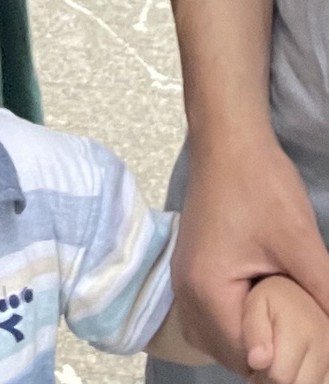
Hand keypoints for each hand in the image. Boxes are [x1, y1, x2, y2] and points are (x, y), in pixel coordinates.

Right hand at [175, 132, 328, 369]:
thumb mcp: (300, 242)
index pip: (248, 357)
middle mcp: (186, 292)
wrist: (228, 137)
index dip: (285, 365)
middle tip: (305, 342)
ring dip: (249, 342)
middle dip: (268, 356)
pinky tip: (261, 312)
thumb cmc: (259, 182)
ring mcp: (183, 280)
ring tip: (286, 331)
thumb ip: (324, 295)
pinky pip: (207, 319)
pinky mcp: (189, 268)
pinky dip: (234, 325)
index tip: (312, 354)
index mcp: (207, 289)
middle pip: (230, 355)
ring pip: (216, 340)